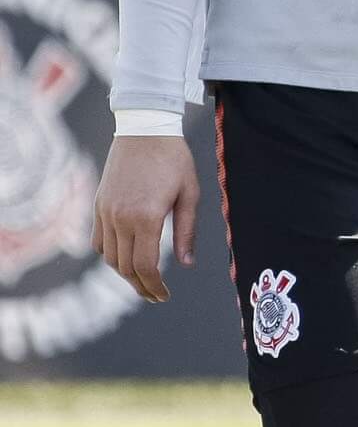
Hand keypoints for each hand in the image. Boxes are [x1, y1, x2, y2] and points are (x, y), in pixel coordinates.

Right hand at [91, 136, 197, 302]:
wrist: (145, 129)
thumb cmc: (174, 159)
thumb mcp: (189, 193)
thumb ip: (186, 231)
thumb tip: (187, 264)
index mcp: (146, 217)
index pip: (146, 266)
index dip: (154, 286)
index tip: (163, 296)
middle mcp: (121, 218)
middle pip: (125, 267)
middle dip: (140, 286)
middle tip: (155, 296)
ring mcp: (105, 213)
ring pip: (109, 257)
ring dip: (124, 273)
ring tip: (143, 280)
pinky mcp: (98, 206)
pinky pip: (98, 241)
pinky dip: (110, 255)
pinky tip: (125, 258)